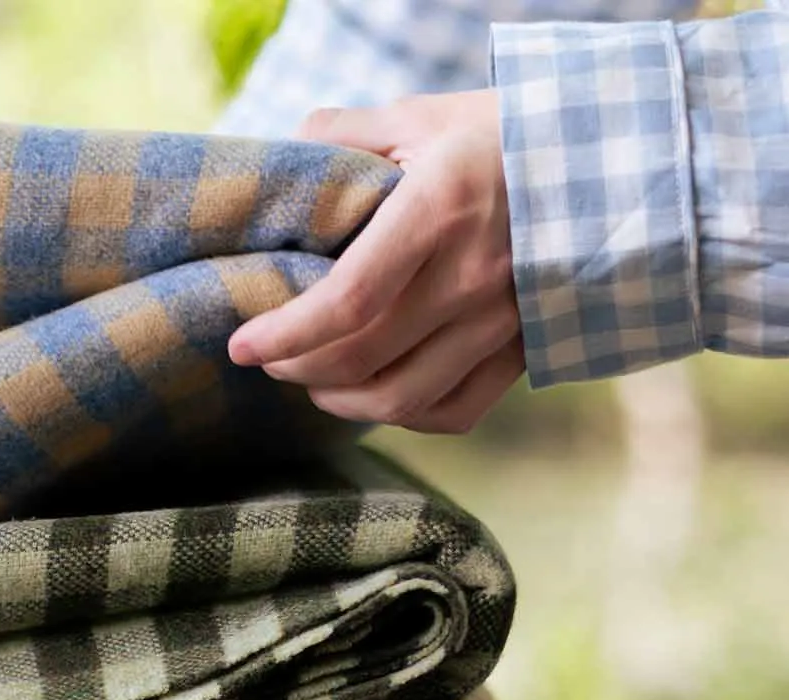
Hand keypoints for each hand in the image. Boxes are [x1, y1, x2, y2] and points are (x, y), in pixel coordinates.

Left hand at [227, 90, 523, 434]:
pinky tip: (376, 393)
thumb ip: (349, 133)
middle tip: (270, 357)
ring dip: (339, 400)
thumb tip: (288, 148)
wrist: (625, 162)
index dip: (285, 333)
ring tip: (312, 379)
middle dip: (297, 366)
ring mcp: (503, 322)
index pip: (345, 300)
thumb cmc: (511, 135)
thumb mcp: (428, 116)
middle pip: (360, 358)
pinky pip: (453, 412)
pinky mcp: (524, 351)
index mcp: (440, 210)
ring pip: (400, 398)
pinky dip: (403, 415)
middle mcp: (473, 277)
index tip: (242, 345)